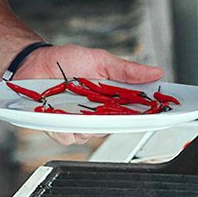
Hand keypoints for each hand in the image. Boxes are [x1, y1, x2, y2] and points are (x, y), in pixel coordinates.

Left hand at [15, 44, 163, 146]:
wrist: (34, 62)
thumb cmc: (66, 60)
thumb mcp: (100, 60)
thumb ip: (126, 70)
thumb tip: (155, 72)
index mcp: (111, 99)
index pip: (136, 112)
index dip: (150, 115)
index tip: (163, 113)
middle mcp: (96, 114)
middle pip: (115, 127)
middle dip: (115, 120)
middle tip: (109, 106)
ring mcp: (78, 122)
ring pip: (90, 135)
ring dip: (85, 122)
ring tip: (75, 103)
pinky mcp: (58, 127)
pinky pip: (67, 136)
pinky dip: (63, 126)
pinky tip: (58, 112)